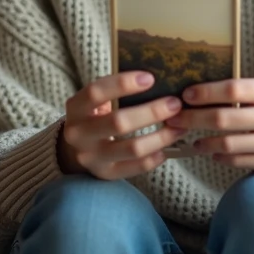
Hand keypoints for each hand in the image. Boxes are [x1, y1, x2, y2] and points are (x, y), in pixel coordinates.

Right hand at [58, 71, 186, 180]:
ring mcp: (92, 158)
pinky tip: (167, 148)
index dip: (122, 83)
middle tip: (174, 104)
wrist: (73, 151)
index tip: (150, 78)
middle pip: (119, 123)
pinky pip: (136, 167)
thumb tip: (153, 79)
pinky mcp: (105, 174)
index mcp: (76, 108)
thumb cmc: (92, 116)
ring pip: (132, 148)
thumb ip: (115, 90)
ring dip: (161, 137)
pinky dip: (155, 157)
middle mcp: (80, 135)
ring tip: (180, 127)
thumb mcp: (94, 101)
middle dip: (151, 112)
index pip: (96, 92)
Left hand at [166, 78, 253, 171]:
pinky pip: (238, 160)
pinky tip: (211, 152)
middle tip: (174, 119)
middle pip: (224, 118)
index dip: (205, 92)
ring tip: (191, 139)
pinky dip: (220, 157)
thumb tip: (197, 92)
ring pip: (228, 144)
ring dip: (203, 142)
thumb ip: (243, 91)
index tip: (185, 95)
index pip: (232, 89)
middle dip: (193, 118)